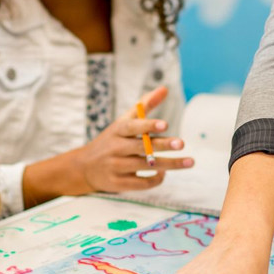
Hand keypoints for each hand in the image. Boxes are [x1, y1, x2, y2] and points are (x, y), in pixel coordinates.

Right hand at [21, 86, 194, 205]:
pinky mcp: (118, 184)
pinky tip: (165, 173)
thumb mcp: (123, 121)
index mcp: (118, 130)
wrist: (84, 167)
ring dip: (170, 165)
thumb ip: (144, 105)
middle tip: (181, 143)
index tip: (166, 124)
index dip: (149, 125)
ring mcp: (116, 167)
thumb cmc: (111, 140)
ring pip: (146, 166)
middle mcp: (116, 148)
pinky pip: (142, 183)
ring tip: (190, 161)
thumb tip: (165, 88)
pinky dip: (156, 179)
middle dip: (163, 145)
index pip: (133, 126)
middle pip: (142, 147)